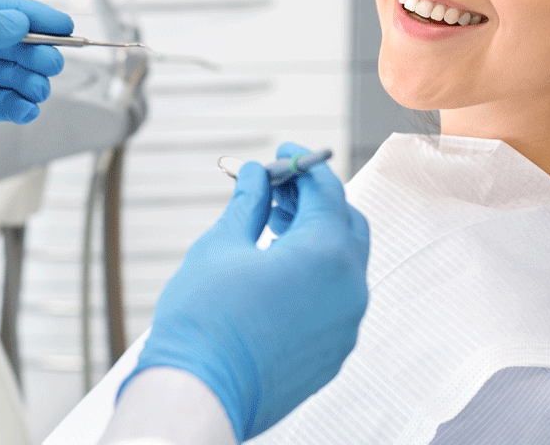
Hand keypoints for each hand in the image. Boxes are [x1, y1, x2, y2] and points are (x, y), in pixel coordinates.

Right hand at [124, 146, 369, 441]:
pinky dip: (316, 273)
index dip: (302, 165)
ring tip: (272, 223)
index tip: (282, 155)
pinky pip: (336, 298)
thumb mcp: (222, 244)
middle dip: (314, 199)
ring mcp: (346, 323)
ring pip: (343, 262)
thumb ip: (250, 203)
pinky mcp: (334, 350)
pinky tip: (279, 268)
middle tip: (277, 187)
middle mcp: (349, 288)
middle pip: (345, 223)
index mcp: (327, 254)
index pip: (327, 190)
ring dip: (315, 236)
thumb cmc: (205, 323)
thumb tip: (257, 176)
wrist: (200, 394)